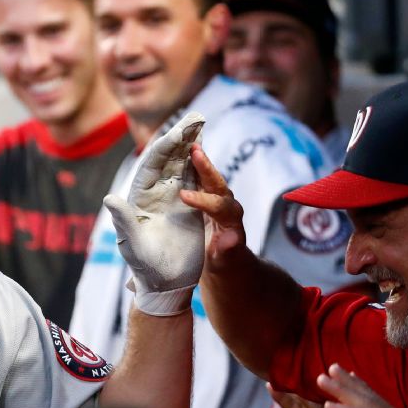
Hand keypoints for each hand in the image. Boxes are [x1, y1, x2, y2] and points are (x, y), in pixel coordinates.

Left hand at [104, 113, 204, 314]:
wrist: (164, 284)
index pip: (152, 164)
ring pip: (181, 165)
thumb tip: (110, 199)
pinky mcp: (188, 207)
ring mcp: (172, 199)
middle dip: (181, 137)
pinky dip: (200, 164)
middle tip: (196, 117)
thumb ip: (123, 221)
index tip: (180, 130)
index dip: (166, 146)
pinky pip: (194, 180)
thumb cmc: (144, 267)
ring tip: (202, 125)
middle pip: (168, 159)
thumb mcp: (132, 245)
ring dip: (191, 146)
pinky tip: (207, 151)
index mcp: (140, 198)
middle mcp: (155, 194)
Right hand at [179, 142, 247, 270]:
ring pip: (207, 177)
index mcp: (231, 219)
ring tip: (184, 143)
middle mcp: (225, 205)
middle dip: (206, 167)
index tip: (184, 196)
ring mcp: (214, 199)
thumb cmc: (225, 263)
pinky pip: (197, 179)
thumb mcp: (227, 261)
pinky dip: (187, 167)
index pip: (218, 205)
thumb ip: (229, 250)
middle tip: (194, 150)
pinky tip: (175, 155)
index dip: (202, 200)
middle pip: (217, 182)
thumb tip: (232, 239)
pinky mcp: (204, 198)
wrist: (224, 262)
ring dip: (196, 161)